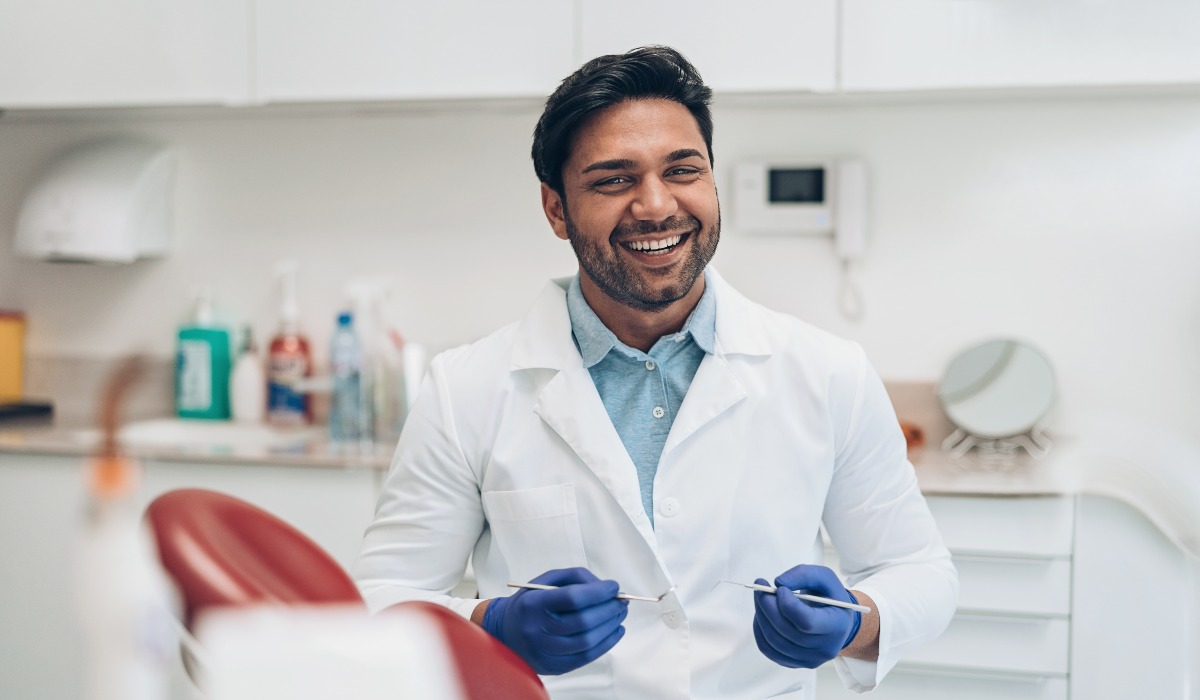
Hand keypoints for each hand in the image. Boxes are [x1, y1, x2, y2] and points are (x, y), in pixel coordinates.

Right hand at [482, 567, 627, 675]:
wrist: (505, 632)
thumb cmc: (530, 603)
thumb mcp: (546, 580)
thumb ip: (576, 578)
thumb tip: (605, 587)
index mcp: (533, 604)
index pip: (573, 598)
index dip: (598, 592)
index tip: (613, 586)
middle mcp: (537, 629)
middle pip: (583, 621)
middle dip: (609, 609)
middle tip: (621, 601)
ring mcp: (545, 651)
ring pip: (588, 641)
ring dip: (611, 626)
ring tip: (619, 614)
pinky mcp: (553, 666)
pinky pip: (586, 657)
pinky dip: (606, 643)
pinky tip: (614, 631)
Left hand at [752, 565, 861, 668]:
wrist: (834, 620)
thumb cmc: (829, 597)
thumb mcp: (824, 578)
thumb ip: (803, 575)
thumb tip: (779, 583)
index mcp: (837, 626)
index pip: (806, 622)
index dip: (787, 604)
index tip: (780, 588)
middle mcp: (825, 648)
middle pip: (786, 631)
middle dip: (767, 606)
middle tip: (760, 587)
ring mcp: (810, 660)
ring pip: (774, 641)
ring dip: (761, 615)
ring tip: (761, 597)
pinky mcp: (795, 663)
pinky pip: (768, 649)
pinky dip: (759, 629)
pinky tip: (763, 614)